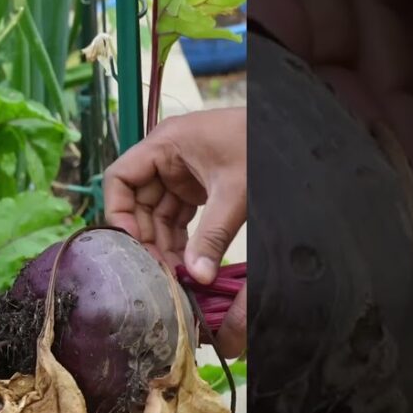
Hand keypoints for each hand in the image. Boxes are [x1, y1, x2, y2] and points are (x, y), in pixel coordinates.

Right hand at [103, 107, 247, 357]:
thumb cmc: (261, 147)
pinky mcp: (198, 187)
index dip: (118, 212)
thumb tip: (199, 278)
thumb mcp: (235, 194)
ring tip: (174, 274)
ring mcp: (182, 173)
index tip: (130, 244)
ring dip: (163, 243)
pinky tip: (187, 264)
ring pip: (158, 214)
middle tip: (156, 270)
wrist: (294, 134)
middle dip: (146, 237)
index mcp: (165, 144)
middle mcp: (167, 157)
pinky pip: (177, 216)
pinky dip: (180, 239)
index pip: (120, 178)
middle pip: (138, 202)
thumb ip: (213, 237)